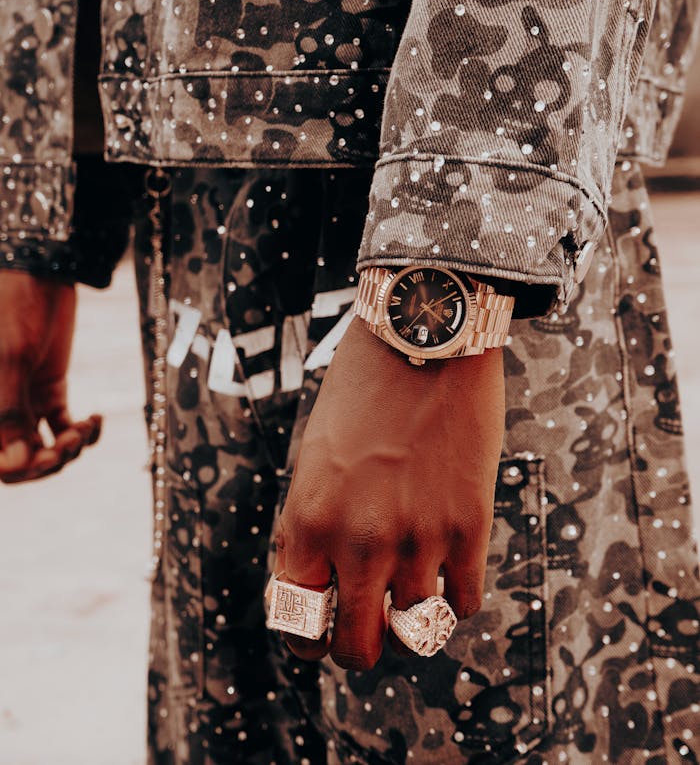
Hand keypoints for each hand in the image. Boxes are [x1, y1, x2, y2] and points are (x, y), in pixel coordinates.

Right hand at [0, 271, 101, 484]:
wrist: (41, 270)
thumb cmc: (13, 306)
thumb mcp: (10, 358)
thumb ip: (8, 411)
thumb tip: (18, 463)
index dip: (16, 470)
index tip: (42, 457)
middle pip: (18, 461)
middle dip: (45, 463)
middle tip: (69, 445)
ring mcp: (23, 400)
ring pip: (43, 448)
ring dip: (66, 449)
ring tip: (84, 430)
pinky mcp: (49, 388)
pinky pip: (62, 425)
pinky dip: (81, 432)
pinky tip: (95, 419)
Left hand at [275, 317, 503, 669]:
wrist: (422, 338)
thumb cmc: (361, 390)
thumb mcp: (313, 456)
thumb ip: (311, 521)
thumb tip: (316, 579)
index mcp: (308, 521)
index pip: (297, 625)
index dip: (307, 644)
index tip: (320, 635)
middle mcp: (359, 541)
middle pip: (356, 650)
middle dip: (358, 649)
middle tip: (368, 629)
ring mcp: (417, 538)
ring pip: (414, 634)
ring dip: (409, 624)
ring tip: (411, 596)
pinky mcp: (468, 525)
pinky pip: (463, 603)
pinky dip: (453, 599)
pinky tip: (448, 571)